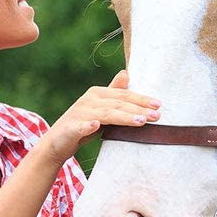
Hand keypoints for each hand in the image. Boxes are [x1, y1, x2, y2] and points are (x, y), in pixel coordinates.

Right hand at [44, 70, 160, 164]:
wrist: (57, 143)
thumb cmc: (83, 125)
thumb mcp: (101, 109)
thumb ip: (114, 93)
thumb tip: (126, 73)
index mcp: (97, 93)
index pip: (123, 95)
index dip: (141, 99)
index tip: (159, 105)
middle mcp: (88, 100)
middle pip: (118, 104)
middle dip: (139, 109)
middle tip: (157, 115)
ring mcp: (79, 113)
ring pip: (106, 114)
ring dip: (124, 117)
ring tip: (141, 121)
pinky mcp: (70, 128)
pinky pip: (81, 126)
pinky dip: (88, 126)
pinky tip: (96, 126)